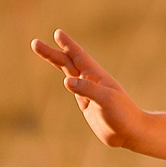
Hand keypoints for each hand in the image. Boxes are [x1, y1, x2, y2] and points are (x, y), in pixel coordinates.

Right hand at [28, 28, 143, 149]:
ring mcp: (88, 92)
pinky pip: (74, 89)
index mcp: (96, 76)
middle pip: (67, 62)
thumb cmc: (123, 115)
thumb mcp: (106, 100)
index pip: (79, 56)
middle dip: (51, 52)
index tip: (57, 33)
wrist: (131, 133)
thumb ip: (87, 89)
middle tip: (34, 43)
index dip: (68, 45)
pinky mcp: (87, 105)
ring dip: (56, 62)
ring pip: (68, 73)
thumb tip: (66, 80)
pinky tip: (66, 79)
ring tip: (44, 52)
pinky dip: (67, 81)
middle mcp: (91, 81)